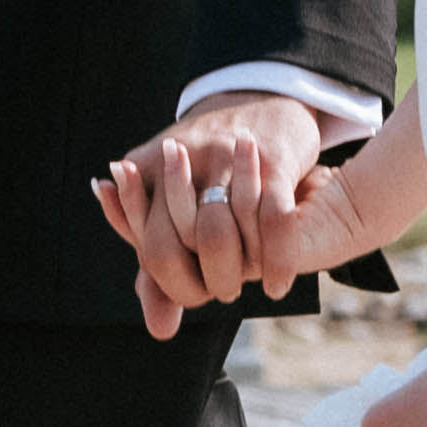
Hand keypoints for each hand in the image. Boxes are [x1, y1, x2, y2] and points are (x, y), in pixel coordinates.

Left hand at [88, 94, 329, 338]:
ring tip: (256, 284)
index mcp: (148, 172)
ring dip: (241, 272)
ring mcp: (223, 158)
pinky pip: (270, 222)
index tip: (198, 293)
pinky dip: (277, 262)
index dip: (174, 283)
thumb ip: (161, 264)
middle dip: (208, 278)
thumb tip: (160, 329)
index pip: (152, 250)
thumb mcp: (175, 204)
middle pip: (179, 245)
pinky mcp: (269, 160)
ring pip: (221, 235)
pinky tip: (278, 282)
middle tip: (230, 287)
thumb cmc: (216, 163)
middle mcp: (180, 161)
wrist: (263, 97)